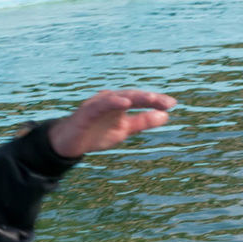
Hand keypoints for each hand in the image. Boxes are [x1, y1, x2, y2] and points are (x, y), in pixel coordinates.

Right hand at [48, 89, 175, 157]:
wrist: (70, 144)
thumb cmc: (96, 134)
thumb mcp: (124, 129)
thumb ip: (142, 122)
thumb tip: (165, 116)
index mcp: (120, 103)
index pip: (140, 100)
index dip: (156, 101)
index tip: (172, 104)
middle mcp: (110, 100)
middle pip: (132, 96)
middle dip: (150, 98)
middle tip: (166, 102)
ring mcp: (97, 104)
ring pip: (118, 97)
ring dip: (135, 98)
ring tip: (151, 100)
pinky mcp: (86, 112)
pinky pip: (100, 105)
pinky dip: (112, 102)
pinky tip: (124, 103)